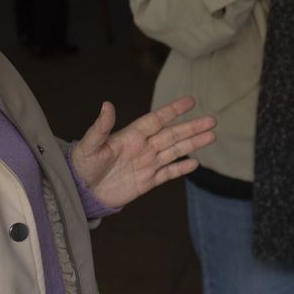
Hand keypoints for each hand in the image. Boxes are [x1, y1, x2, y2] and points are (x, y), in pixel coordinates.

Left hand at [69, 97, 215, 209]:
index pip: (156, 120)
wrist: (80, 192)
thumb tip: (107, 105)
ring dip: (193, 144)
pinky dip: (181, 169)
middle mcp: (142, 147)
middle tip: (212, 120)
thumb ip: (100, 127)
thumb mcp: (89, 145)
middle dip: (192, 128)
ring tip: (211, 136)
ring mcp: (146, 164)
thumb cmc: (81, 165)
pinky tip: (195, 163)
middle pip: (172, 135)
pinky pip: (167, 174)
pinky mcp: (146, 182)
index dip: (172, 111)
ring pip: (174, 152)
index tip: (190, 101)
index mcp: (131, 136)